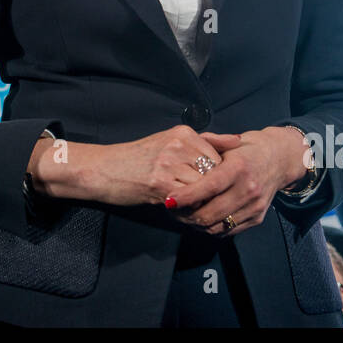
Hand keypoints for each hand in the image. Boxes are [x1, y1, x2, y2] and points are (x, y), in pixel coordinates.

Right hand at [80, 126, 241, 208]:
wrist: (104, 169)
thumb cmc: (138, 158)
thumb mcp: (170, 142)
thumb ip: (206, 141)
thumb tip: (238, 140)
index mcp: (183, 133)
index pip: (218, 157)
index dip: (216, 176)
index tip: (206, 186)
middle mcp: (178, 144)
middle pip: (213, 173)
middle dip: (210, 190)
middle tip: (201, 200)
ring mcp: (169, 163)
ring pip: (203, 187)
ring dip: (201, 201)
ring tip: (190, 205)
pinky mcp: (161, 183)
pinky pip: (189, 200)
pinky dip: (189, 209)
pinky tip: (180, 210)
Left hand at [168, 127, 310, 235]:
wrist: (279, 159)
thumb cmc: (248, 150)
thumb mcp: (229, 143)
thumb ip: (205, 147)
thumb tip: (182, 156)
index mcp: (239, 167)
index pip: (209, 187)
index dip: (187, 196)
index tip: (170, 199)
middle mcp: (248, 188)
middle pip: (211, 213)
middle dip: (186, 215)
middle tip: (171, 210)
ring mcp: (254, 206)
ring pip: (217, 226)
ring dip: (195, 225)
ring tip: (182, 216)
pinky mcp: (257, 218)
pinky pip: (228, 231)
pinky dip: (211, 228)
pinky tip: (200, 219)